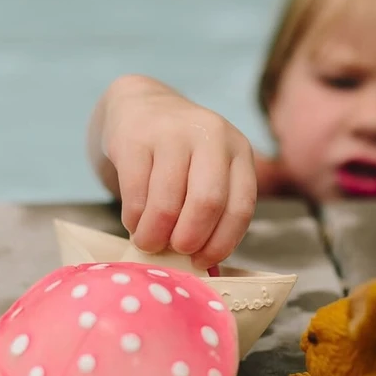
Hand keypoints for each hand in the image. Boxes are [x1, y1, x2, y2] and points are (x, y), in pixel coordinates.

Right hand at [99, 76, 256, 267]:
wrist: (140, 105)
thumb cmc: (180, 155)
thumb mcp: (208, 170)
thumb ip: (213, 209)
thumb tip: (205, 270)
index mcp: (238, 151)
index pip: (241, 206)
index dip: (222, 242)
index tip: (202, 261)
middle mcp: (212, 136)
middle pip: (207, 202)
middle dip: (190, 238)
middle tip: (175, 250)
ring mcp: (172, 133)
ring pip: (168, 202)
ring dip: (155, 234)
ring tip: (149, 242)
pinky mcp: (135, 137)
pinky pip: (136, 193)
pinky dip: (134, 219)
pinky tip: (135, 222)